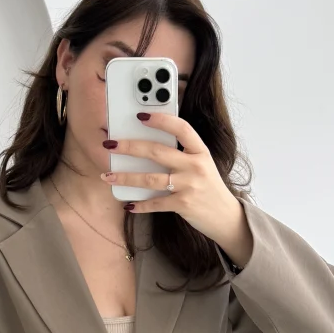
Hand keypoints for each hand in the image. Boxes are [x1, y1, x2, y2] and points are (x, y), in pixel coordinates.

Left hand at [100, 112, 251, 260]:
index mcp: (200, 152)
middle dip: (129, 147)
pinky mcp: (184, 204)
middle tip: (110, 145)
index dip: (161, 120)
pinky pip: (156, 203)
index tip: (141, 116)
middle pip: (157, 152)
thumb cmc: (208, 188)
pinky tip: (128, 204)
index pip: (181, 128)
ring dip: (126, 177)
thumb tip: (147, 147)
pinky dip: (140, 205)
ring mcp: (190, 186)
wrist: (226, 217)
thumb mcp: (201, 165)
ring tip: (107, 175)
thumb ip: (181, 155)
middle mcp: (196, 166)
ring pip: (151, 178)